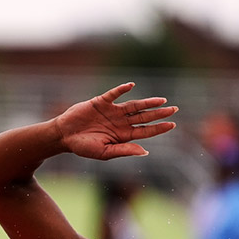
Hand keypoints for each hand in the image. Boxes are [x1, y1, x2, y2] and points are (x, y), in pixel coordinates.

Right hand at [55, 82, 175, 159]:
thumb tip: (145, 151)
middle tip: (174, 109)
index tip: (172, 124)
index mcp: (123, 135)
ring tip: (161, 100)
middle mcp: (120, 122)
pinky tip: (130, 86)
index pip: (145, 130)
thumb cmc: (83, 147)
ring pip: (133, 106)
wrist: (64, 136)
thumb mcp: (104, 152)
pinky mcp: (100, 102)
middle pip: (144, 116)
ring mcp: (112, 111)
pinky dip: (121, 90)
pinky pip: (113, 94)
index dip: (158, 128)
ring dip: (147, 102)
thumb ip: (124, 150)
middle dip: (159, 113)